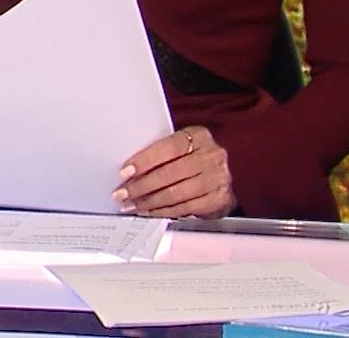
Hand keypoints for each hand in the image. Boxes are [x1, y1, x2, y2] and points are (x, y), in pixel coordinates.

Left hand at [114, 126, 235, 218]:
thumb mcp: (183, 147)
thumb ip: (161, 152)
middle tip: (123, 193)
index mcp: (199, 136)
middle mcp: (211, 156)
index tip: (124, 172)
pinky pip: (184, 208)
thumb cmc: (195, 158)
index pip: (168, 148)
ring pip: (175, 194)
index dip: (144, 161)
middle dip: (141, 186)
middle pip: (170, 174)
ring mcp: (217, 179)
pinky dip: (163, 211)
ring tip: (132, 204)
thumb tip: (129, 168)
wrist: (225, 175)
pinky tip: (150, 211)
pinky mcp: (219, 200)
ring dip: (149, 202)